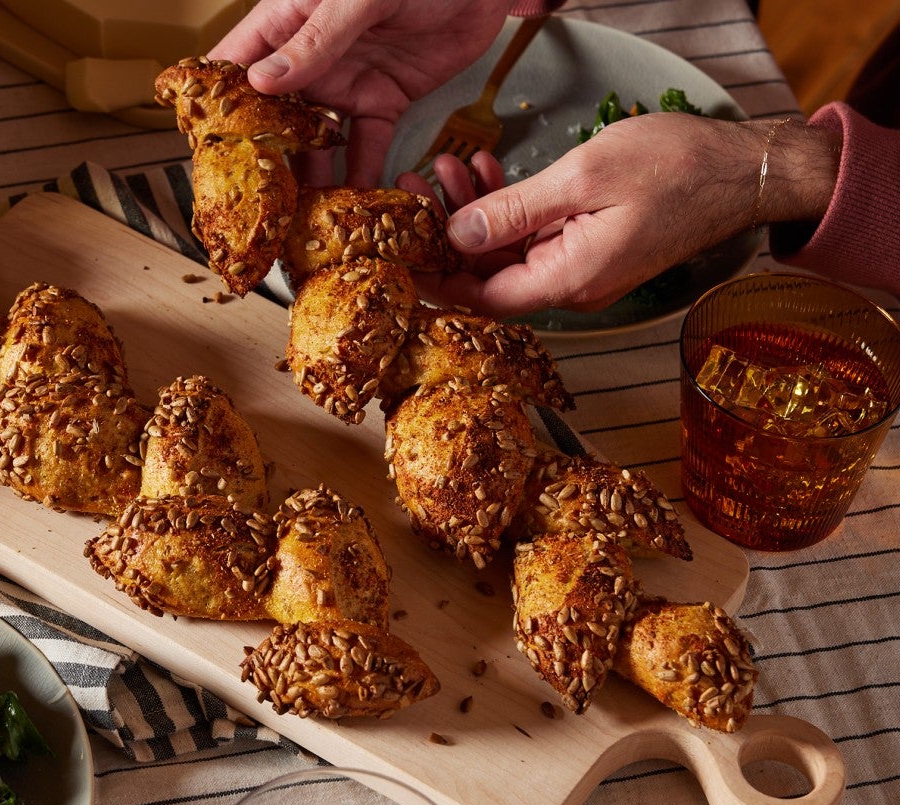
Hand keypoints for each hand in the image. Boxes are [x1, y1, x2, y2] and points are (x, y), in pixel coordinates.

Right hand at [209, 0, 513, 186]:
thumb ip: (315, 39)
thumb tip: (263, 81)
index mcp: (288, 20)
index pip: (236, 65)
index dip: (218, 107)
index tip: (208, 151)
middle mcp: (311, 56)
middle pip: (271, 114)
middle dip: (261, 158)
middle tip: (253, 203)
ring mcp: (346, 81)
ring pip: (314, 139)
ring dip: (307, 176)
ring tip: (297, 215)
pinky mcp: (384, 99)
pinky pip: (365, 144)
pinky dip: (359, 174)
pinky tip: (350, 204)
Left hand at [411, 113, 782, 316]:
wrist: (744, 167)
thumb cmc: (678, 167)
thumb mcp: (581, 178)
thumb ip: (513, 211)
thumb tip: (457, 234)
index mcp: (569, 280)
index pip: (481, 297)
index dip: (435, 275)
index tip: (401, 247)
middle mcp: (572, 286)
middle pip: (488, 273)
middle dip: (448, 230)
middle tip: (417, 187)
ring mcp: (581, 269)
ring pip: (507, 250)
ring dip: (474, 210)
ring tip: (448, 166)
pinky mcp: (589, 248)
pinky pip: (534, 237)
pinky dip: (507, 207)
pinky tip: (486, 171)